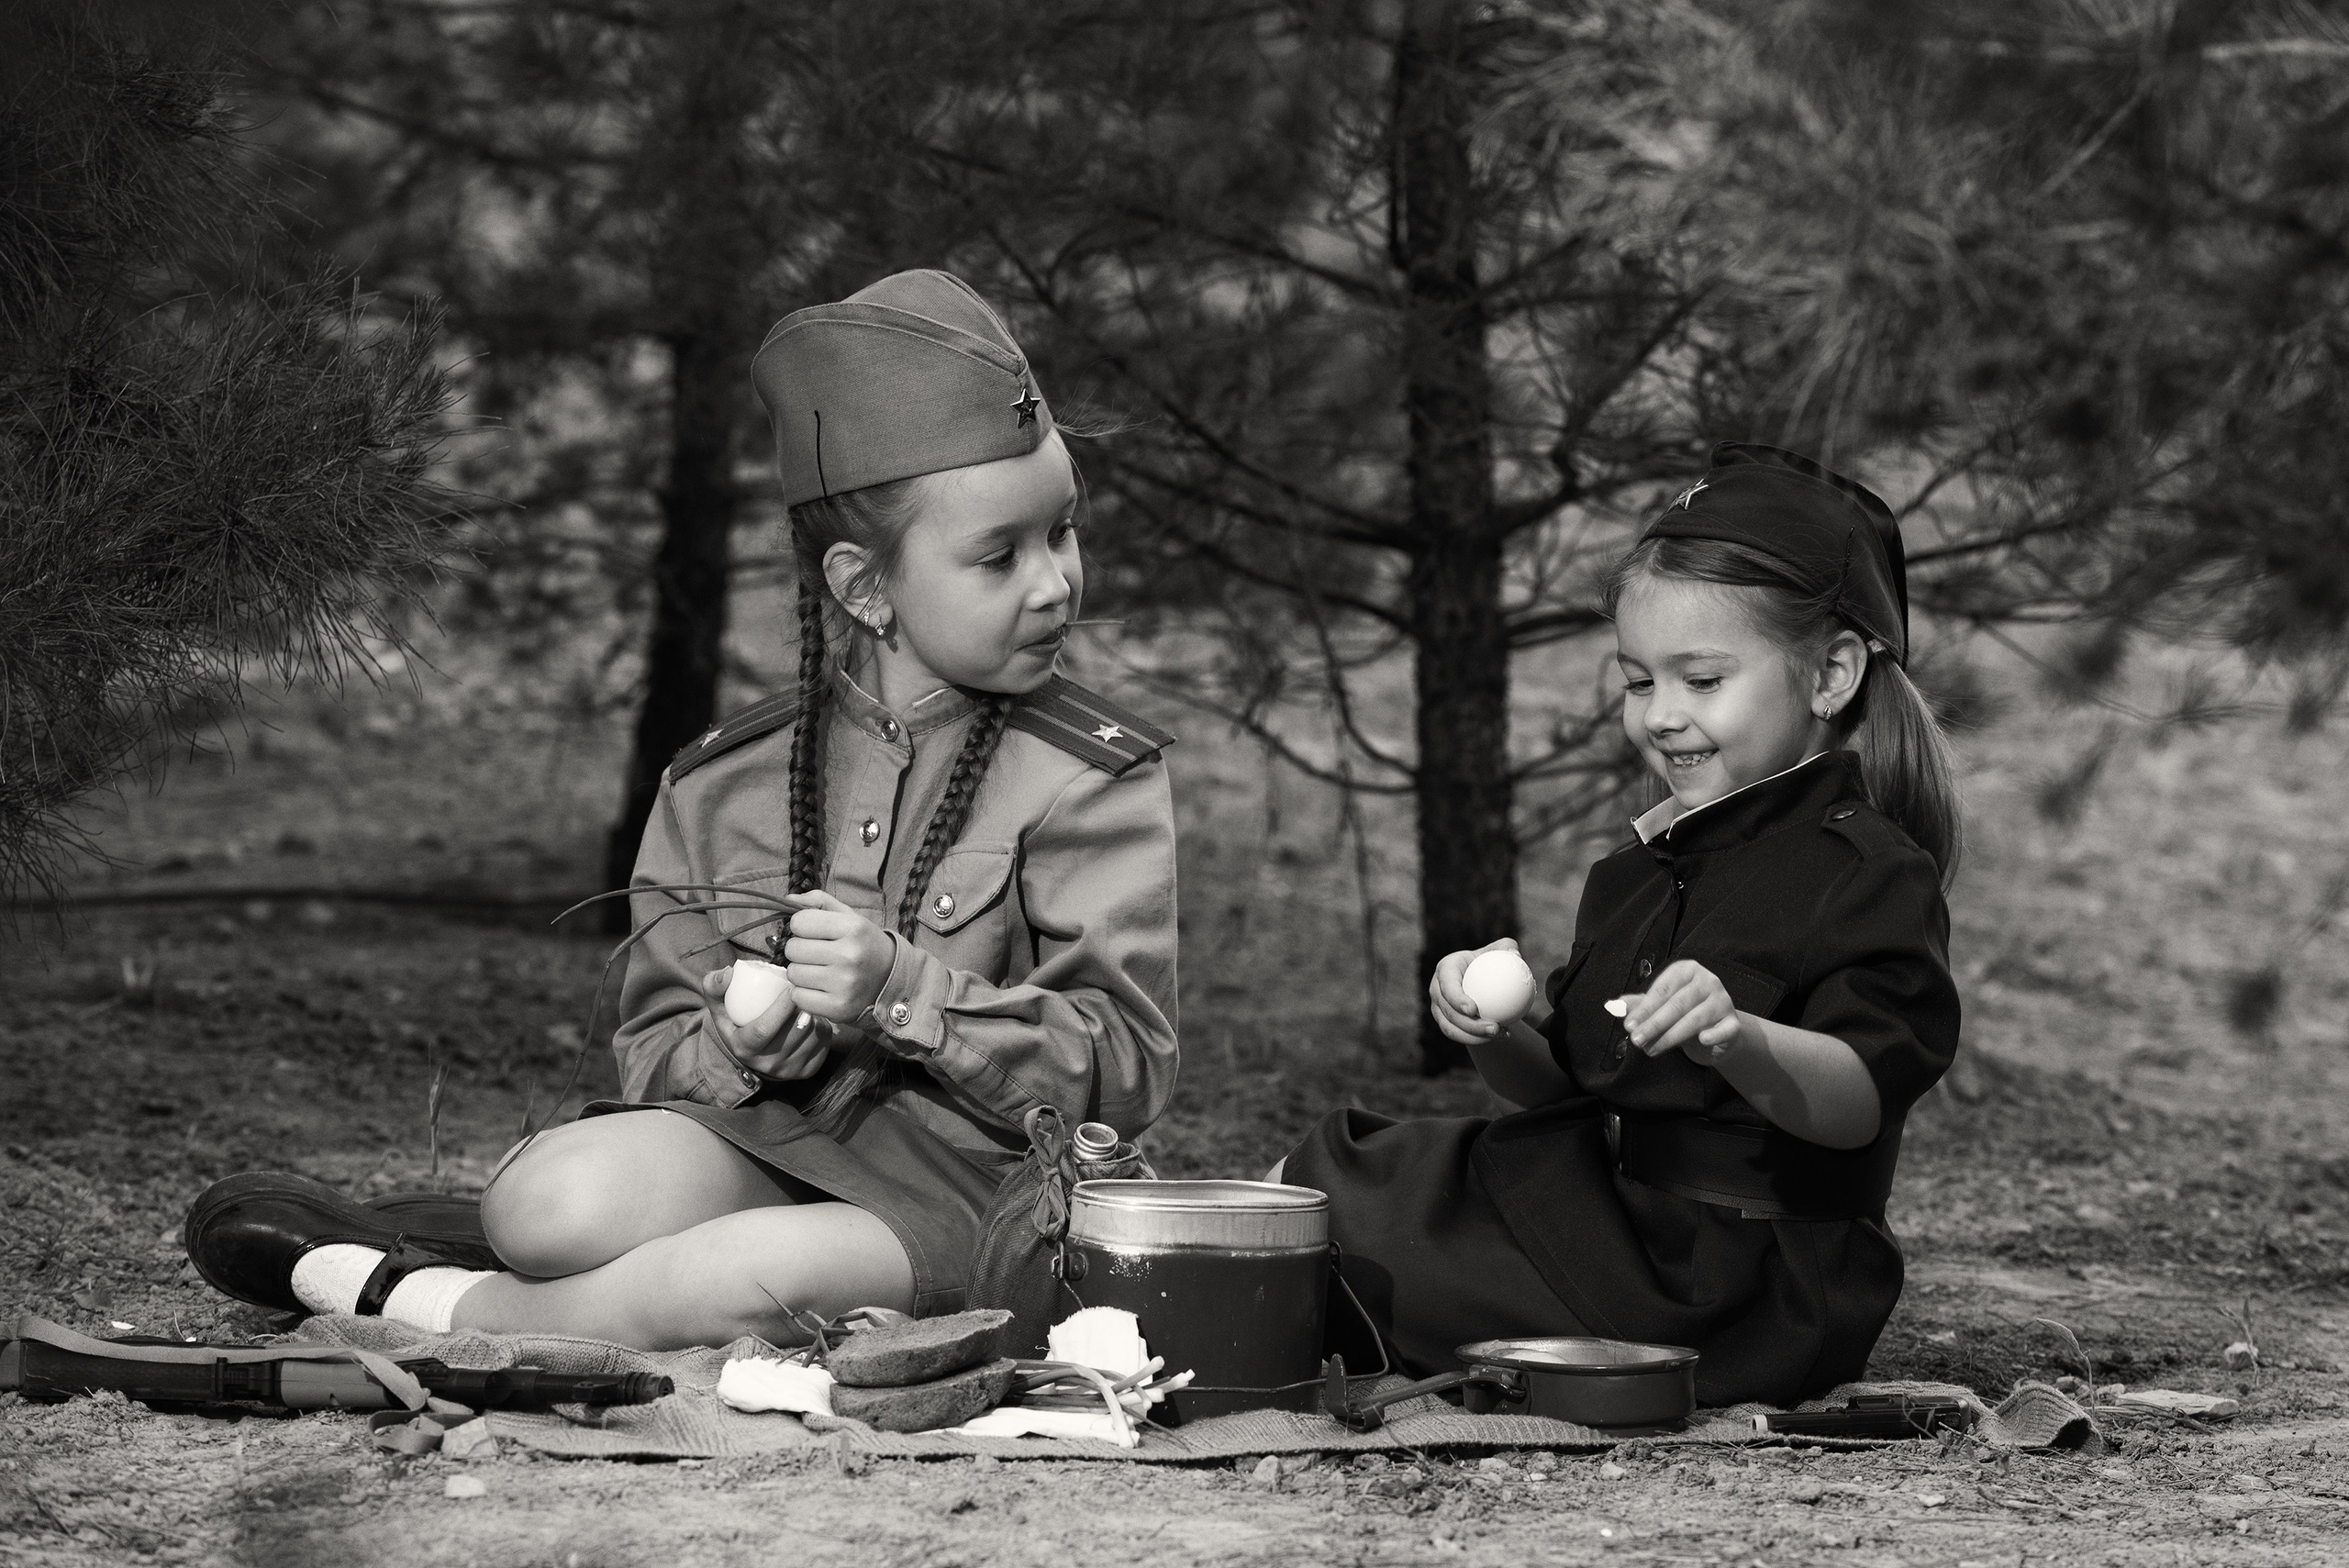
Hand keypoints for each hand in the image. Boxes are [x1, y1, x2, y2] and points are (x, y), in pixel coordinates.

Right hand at [699, 966, 832, 1079]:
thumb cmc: (736, 1020)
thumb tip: (728, 974)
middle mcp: (767, 1065)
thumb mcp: (719, 1004)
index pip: (764, 1029)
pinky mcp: (808, 1071)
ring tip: (806, 1003)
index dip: (780, 1007)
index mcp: (744, 1048)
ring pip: (812, 1036)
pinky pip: (823, 1043)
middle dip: (802, 1008)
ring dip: (814, 1015)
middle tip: (805, 990)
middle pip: (793, 1032)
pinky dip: (822, 1026)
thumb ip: (715, 985)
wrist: (752, 1050)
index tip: (791, 987)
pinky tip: (812, 1018)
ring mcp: (789, 1070)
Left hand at [781, 890, 896, 1023]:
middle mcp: (850, 955)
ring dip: (801, 972)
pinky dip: (803, 993)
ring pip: (792, 974)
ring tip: (820, 971)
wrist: (890, 980)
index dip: (802, 926)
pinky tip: (820, 988)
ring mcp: (844, 984)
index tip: (814, 933)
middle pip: (792, 949)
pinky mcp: (837, 1008)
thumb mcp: (849, 917)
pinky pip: (797, 997)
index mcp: (853, 928)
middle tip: (817, 954)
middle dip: (800, 950)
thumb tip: (786, 900)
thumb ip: (819, 902)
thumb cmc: (863, 945)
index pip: (799, 922)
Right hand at [1429, 938, 1521, 1045]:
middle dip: (1469, 1024)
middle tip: (1494, 1027)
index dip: (1456, 999)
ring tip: (1499, 1035)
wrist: (1481, 980)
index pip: (1447, 985)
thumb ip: (1508, 949)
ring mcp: (1438, 1008)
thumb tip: (1516, 956)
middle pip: (1448, 1011)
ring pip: (1451, 1028)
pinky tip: (1501, 1036)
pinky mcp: (1445, 1022)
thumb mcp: (1501, 951)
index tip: (1474, 1009)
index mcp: (1446, 968)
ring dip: (1474, 1037)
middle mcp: (1436, 989)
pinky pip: (1458, 1036)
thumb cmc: (1492, 961)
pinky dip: (1477, 1040)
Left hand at [1623, 959, 1744, 1063]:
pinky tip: (1702, 1040)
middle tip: (1636, 1040)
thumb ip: (1640, 1005)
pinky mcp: (1734, 1022)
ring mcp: (1723, 1001)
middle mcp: (1708, 981)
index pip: (1663, 989)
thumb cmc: (1684, 1015)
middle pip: (1677, 1004)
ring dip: (1671, 1036)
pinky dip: (1714, 1034)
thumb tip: (1615, 1005)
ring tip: (1651, 1050)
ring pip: (1695, 1018)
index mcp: (1687, 971)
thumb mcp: (1661, 1007)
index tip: (1628, 1026)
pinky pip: (1725, 1029)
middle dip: (1654, 1024)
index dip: (1644, 1009)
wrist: (1718, 1034)